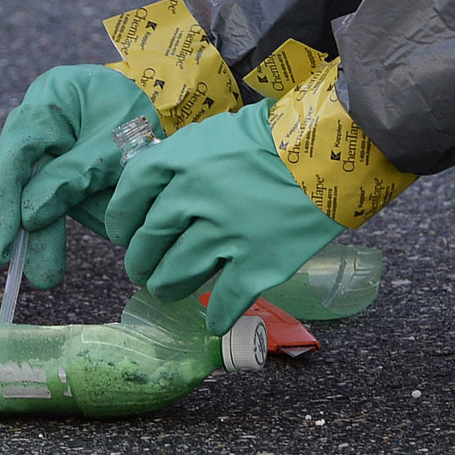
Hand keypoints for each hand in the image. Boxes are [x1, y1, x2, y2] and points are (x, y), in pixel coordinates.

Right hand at [0, 64, 160, 287]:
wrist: (156, 101)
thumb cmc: (137, 110)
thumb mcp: (115, 141)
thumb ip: (72, 176)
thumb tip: (29, 218)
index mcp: (47, 102)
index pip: (16, 154)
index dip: (3, 204)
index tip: (1, 250)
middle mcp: (37, 128)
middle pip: (21, 184)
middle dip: (29, 235)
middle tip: (36, 278)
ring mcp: (48, 153)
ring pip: (46, 202)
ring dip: (63, 228)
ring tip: (59, 264)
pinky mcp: (64, 175)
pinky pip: (71, 204)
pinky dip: (91, 214)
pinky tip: (105, 219)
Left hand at [104, 100, 346, 334]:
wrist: (334, 148)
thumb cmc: (278, 135)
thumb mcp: (217, 134)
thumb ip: (185, 162)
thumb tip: (160, 192)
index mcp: (182, 159)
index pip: (130, 194)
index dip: (120, 219)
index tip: (121, 233)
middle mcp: (195, 198)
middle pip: (148, 240)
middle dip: (139, 261)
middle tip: (140, 269)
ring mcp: (226, 234)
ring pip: (177, 273)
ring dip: (166, 287)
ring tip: (165, 289)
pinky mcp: (259, 263)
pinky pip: (226, 300)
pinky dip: (216, 314)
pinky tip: (213, 320)